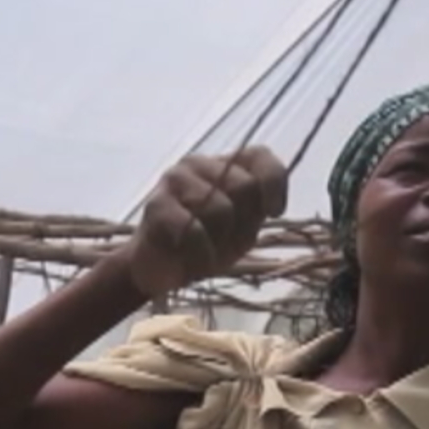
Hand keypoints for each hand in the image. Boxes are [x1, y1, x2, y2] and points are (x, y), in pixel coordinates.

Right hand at [125, 146, 286, 297]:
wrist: (154, 270)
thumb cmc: (201, 247)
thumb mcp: (239, 229)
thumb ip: (255, 211)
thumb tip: (272, 204)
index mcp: (222, 165)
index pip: (259, 158)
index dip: (273, 184)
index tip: (273, 212)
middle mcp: (198, 164)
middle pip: (244, 187)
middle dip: (243, 225)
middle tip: (225, 246)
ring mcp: (175, 181)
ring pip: (221, 209)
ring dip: (220, 243)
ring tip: (205, 254)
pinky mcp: (157, 205)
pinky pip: (194, 230)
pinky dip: (201, 254)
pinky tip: (192, 262)